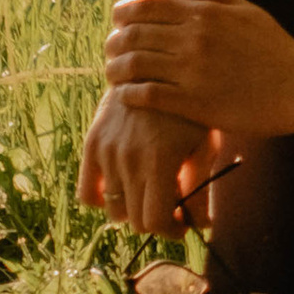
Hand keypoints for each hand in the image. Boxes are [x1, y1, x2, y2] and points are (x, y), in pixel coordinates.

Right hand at [77, 85, 217, 238]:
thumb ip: (200, 185)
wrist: (158, 62)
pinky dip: (103, 199)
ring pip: (114, 210)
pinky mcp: (93, 143)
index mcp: (160, 160)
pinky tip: (124, 189)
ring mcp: (107, 151)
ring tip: (151, 193)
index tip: (183, 223)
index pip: (154, 222)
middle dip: (156, 221)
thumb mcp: (205, 141)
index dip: (171, 230)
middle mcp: (128, 158)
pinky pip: (87, 193)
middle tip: (171, 209)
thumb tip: (201, 225)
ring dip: (134, 209)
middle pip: (134, 220)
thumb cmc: (191, 105)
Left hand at [105, 0, 293, 141]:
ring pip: (135, 65)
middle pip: (135, 34)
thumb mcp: (246, 9)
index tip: (117, 19)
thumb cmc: (275, 47)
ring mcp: (192, 72)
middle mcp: (194, 39)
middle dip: (114, 41)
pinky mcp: (194, 103)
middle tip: (109, 49)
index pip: (149, 6)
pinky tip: (127, 96)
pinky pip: (148, 96)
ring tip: (112, 74)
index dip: (125, 11)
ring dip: (116, 69)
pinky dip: (130, 95)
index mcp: (205, 14)